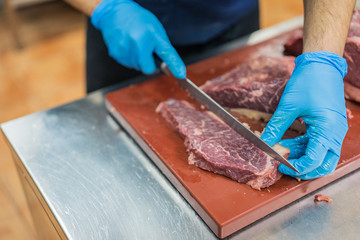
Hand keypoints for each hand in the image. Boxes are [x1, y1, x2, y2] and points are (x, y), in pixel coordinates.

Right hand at [91, 0, 185, 77]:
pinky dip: (131, 59)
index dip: (174, 65)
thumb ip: (165, 50)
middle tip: (148, 50)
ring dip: (140, 61)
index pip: (166, 53)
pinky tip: (129, 46)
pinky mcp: (116, 55)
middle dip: (150, 63)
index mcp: (150, 36)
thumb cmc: (138, 21)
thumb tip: (172, 70)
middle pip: (149, 69)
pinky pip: (128, 64)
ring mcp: (125, 51)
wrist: (115, 14)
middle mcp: (137, 44)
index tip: (181, 75)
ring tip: (137, 45)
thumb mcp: (157, 31)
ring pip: (138, 67)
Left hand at [261, 52, 347, 179]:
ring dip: (302, 156)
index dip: (296, 167)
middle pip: (324, 164)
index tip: (279, 165)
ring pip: (321, 155)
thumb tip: (265, 142)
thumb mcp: (289, 106)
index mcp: (328, 129)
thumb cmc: (309, 82)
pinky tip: (287, 142)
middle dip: (304, 169)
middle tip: (284, 166)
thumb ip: (277, 127)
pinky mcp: (329, 126)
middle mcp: (335, 133)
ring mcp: (334, 130)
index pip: (315, 160)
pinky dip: (304, 147)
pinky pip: (318, 143)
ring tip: (281, 149)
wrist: (322, 65)